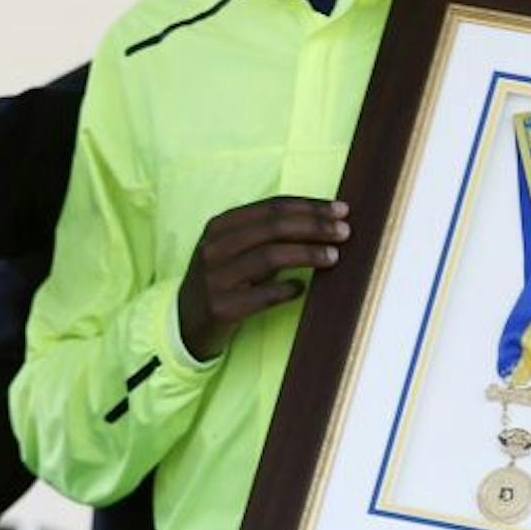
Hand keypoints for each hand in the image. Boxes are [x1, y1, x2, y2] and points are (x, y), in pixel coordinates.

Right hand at [176, 197, 348, 360]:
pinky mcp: (220, 307)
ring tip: (333, 257)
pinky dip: (286, 290)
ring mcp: (215, 277)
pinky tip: (301, 288)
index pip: (271, 207)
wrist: (186, 322)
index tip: (340, 211)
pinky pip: (262, 295)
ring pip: (270, 257)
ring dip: (307, 254)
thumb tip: (321, 222)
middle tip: (344, 232)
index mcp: (220, 226)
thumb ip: (266, 235)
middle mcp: (215, 247)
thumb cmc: (222, 280)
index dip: (309, 207)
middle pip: (273, 228)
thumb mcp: (234, 250)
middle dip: (314, 227)